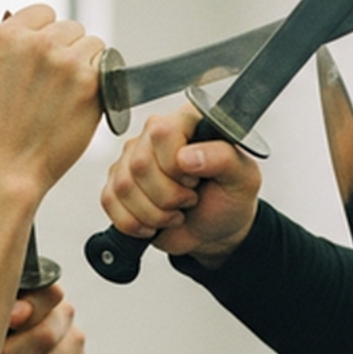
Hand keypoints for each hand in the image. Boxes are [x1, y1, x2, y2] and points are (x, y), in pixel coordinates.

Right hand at [0, 4, 106, 196]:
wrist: (7, 167)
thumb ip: (8, 47)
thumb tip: (27, 30)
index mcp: (7, 36)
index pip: (44, 13)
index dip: (47, 34)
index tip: (47, 56)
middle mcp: (38, 43)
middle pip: (71, 28)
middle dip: (68, 50)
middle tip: (59, 82)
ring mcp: (65, 62)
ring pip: (93, 44)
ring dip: (88, 63)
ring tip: (72, 92)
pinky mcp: (89, 84)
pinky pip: (108, 66)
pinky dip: (103, 81)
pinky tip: (86, 98)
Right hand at [99, 102, 262, 264]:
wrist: (214, 232)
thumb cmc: (229, 200)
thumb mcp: (242, 179)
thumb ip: (224, 158)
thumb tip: (185, 157)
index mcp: (186, 122)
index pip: (162, 132)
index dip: (176, 165)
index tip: (196, 179)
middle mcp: (153, 135)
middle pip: (140, 164)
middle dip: (168, 196)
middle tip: (189, 200)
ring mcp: (130, 160)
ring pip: (123, 186)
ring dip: (154, 214)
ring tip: (175, 213)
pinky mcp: (116, 186)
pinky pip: (110, 202)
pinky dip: (135, 223)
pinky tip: (154, 223)